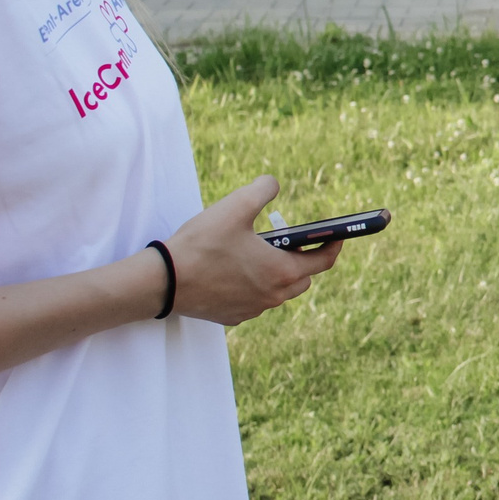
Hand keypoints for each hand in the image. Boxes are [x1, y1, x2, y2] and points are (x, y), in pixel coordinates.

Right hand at [163, 176, 341, 326]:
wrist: (161, 282)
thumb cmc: (200, 245)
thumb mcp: (234, 207)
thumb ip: (261, 189)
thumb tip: (273, 183)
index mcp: (282, 271)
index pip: (324, 261)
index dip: (333, 245)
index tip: (337, 234)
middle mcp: (273, 296)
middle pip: (302, 278)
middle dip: (302, 259)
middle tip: (288, 241)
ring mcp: (252, 309)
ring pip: (278, 291)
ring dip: (276, 273)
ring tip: (259, 252)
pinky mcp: (232, 316)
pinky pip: (254, 301)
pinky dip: (253, 286)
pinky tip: (236, 271)